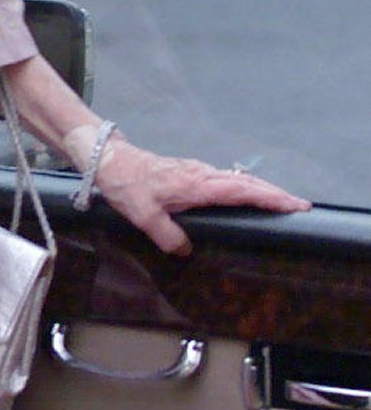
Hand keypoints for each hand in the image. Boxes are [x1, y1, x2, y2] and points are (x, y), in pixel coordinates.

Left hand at [93, 137, 310, 256]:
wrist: (110, 160)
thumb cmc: (126, 185)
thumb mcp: (143, 216)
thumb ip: (167, 236)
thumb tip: (185, 250)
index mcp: (196, 185)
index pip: (241, 191)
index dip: (269, 197)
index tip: (293, 204)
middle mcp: (201, 175)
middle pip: (246, 183)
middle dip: (274, 193)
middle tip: (299, 205)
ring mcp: (196, 171)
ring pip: (236, 179)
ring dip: (260, 189)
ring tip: (281, 202)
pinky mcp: (190, 172)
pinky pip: (224, 179)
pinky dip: (242, 186)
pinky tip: (245, 194)